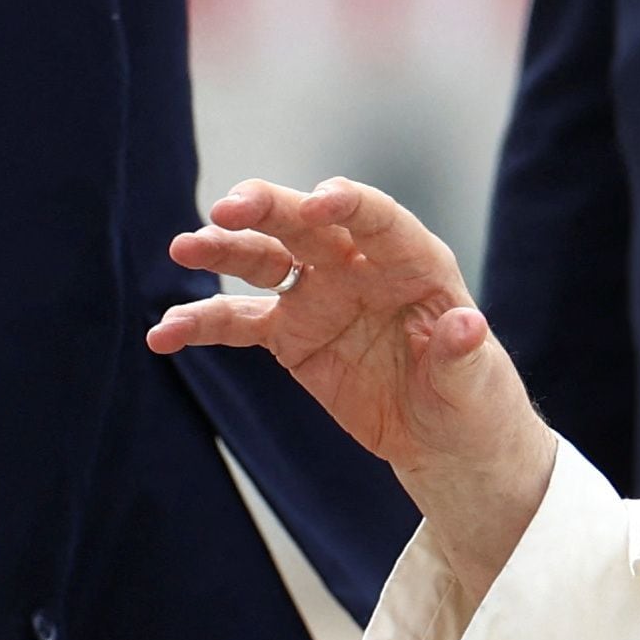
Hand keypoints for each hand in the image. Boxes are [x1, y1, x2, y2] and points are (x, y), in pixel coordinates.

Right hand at [149, 178, 533, 473]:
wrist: (446, 439)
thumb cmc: (475, 401)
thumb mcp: (477, 383)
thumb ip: (464, 353)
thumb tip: (467, 323)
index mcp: (415, 265)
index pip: (378, 220)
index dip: (349, 205)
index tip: (318, 201)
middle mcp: (359, 268)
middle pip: (307, 224)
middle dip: (269, 208)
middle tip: (227, 208)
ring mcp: (319, 297)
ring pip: (263, 260)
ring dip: (223, 250)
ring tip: (184, 249)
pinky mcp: (290, 335)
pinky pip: (237, 323)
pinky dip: (199, 325)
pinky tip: (163, 334)